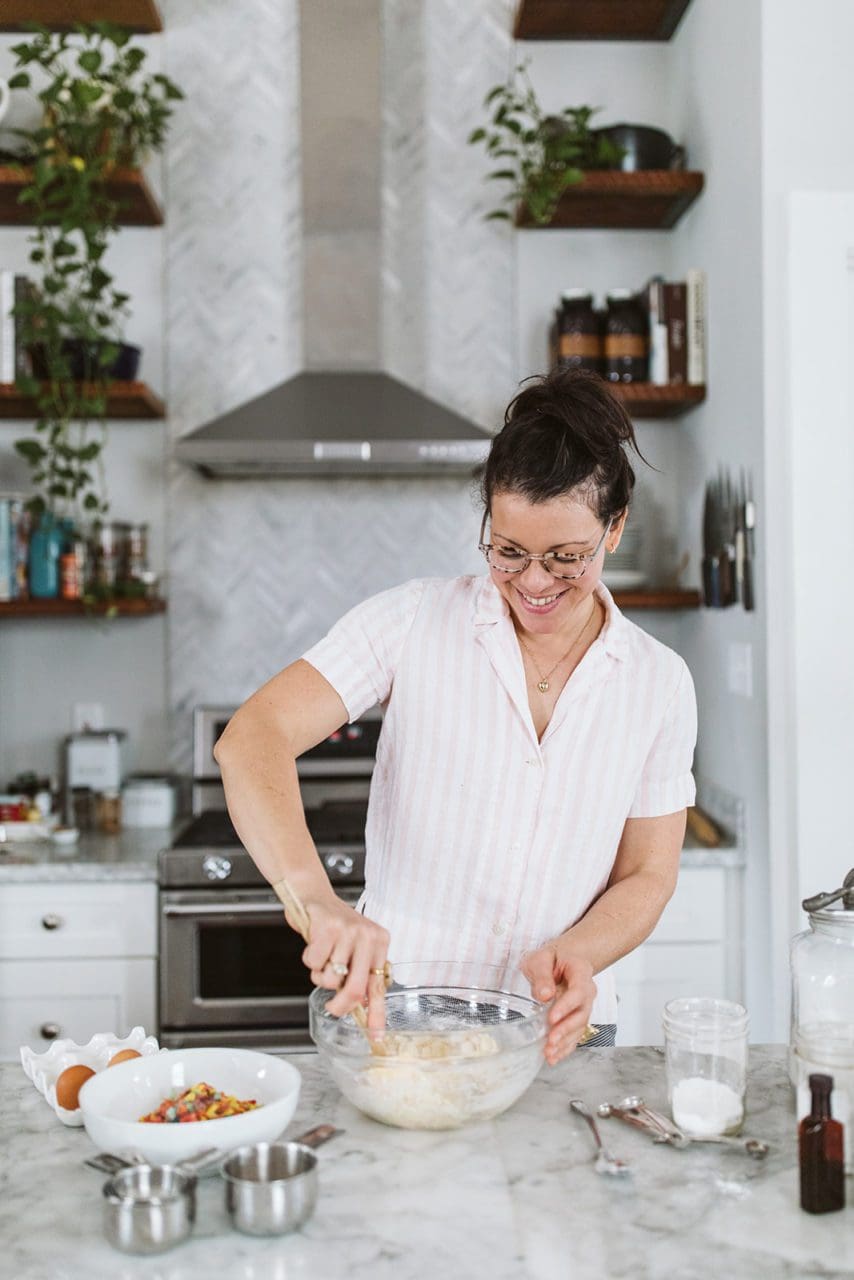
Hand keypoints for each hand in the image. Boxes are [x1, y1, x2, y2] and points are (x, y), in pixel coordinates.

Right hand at [294, 895, 389, 1031]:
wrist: (314, 896)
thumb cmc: (333, 926)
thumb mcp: (355, 948)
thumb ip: (361, 974)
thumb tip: (362, 1007)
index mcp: (380, 942)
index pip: (379, 987)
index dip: (377, 1014)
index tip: (376, 1036)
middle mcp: (368, 936)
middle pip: (355, 988)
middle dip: (340, 1006)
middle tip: (332, 1009)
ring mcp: (348, 931)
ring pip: (329, 978)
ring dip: (319, 974)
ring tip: (322, 956)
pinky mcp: (327, 927)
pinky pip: (313, 963)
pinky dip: (308, 959)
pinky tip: (313, 944)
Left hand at [521, 943, 596, 1065]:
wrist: (561, 961)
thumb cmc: (551, 958)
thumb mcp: (541, 958)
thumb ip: (542, 975)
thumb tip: (544, 995)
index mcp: (581, 971)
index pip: (578, 991)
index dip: (566, 1006)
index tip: (552, 1018)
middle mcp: (587, 991)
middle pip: (581, 1013)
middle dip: (566, 1029)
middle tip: (551, 1041)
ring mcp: (584, 1006)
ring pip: (579, 1027)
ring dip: (565, 1042)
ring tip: (549, 1053)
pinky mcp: (577, 1018)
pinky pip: (575, 1035)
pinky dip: (565, 1048)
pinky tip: (553, 1057)